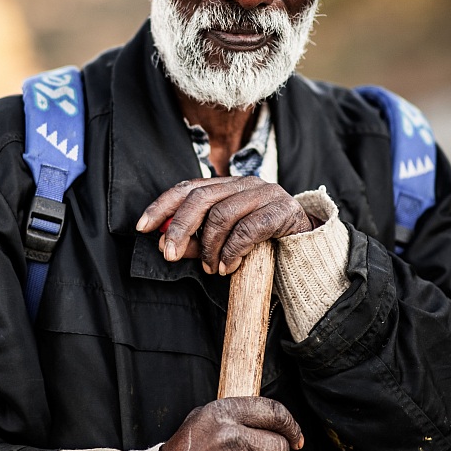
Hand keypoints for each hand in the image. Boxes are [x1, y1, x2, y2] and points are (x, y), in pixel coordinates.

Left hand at [136, 177, 315, 274]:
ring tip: (209, 267)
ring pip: (223, 215)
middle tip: (168, 254)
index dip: (161, 206)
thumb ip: (197, 241)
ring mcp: (265, 193)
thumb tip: (167, 246)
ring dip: (209, 246)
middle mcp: (244, 183)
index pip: (187, 188)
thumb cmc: (261, 242)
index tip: (142, 227)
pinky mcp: (282, 210)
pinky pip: (248, 229)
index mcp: (227, 185)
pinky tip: (227, 267)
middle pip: (201, 198)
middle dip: (179, 228)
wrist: (308, 244)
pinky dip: (232, 251)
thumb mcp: (224, 241)